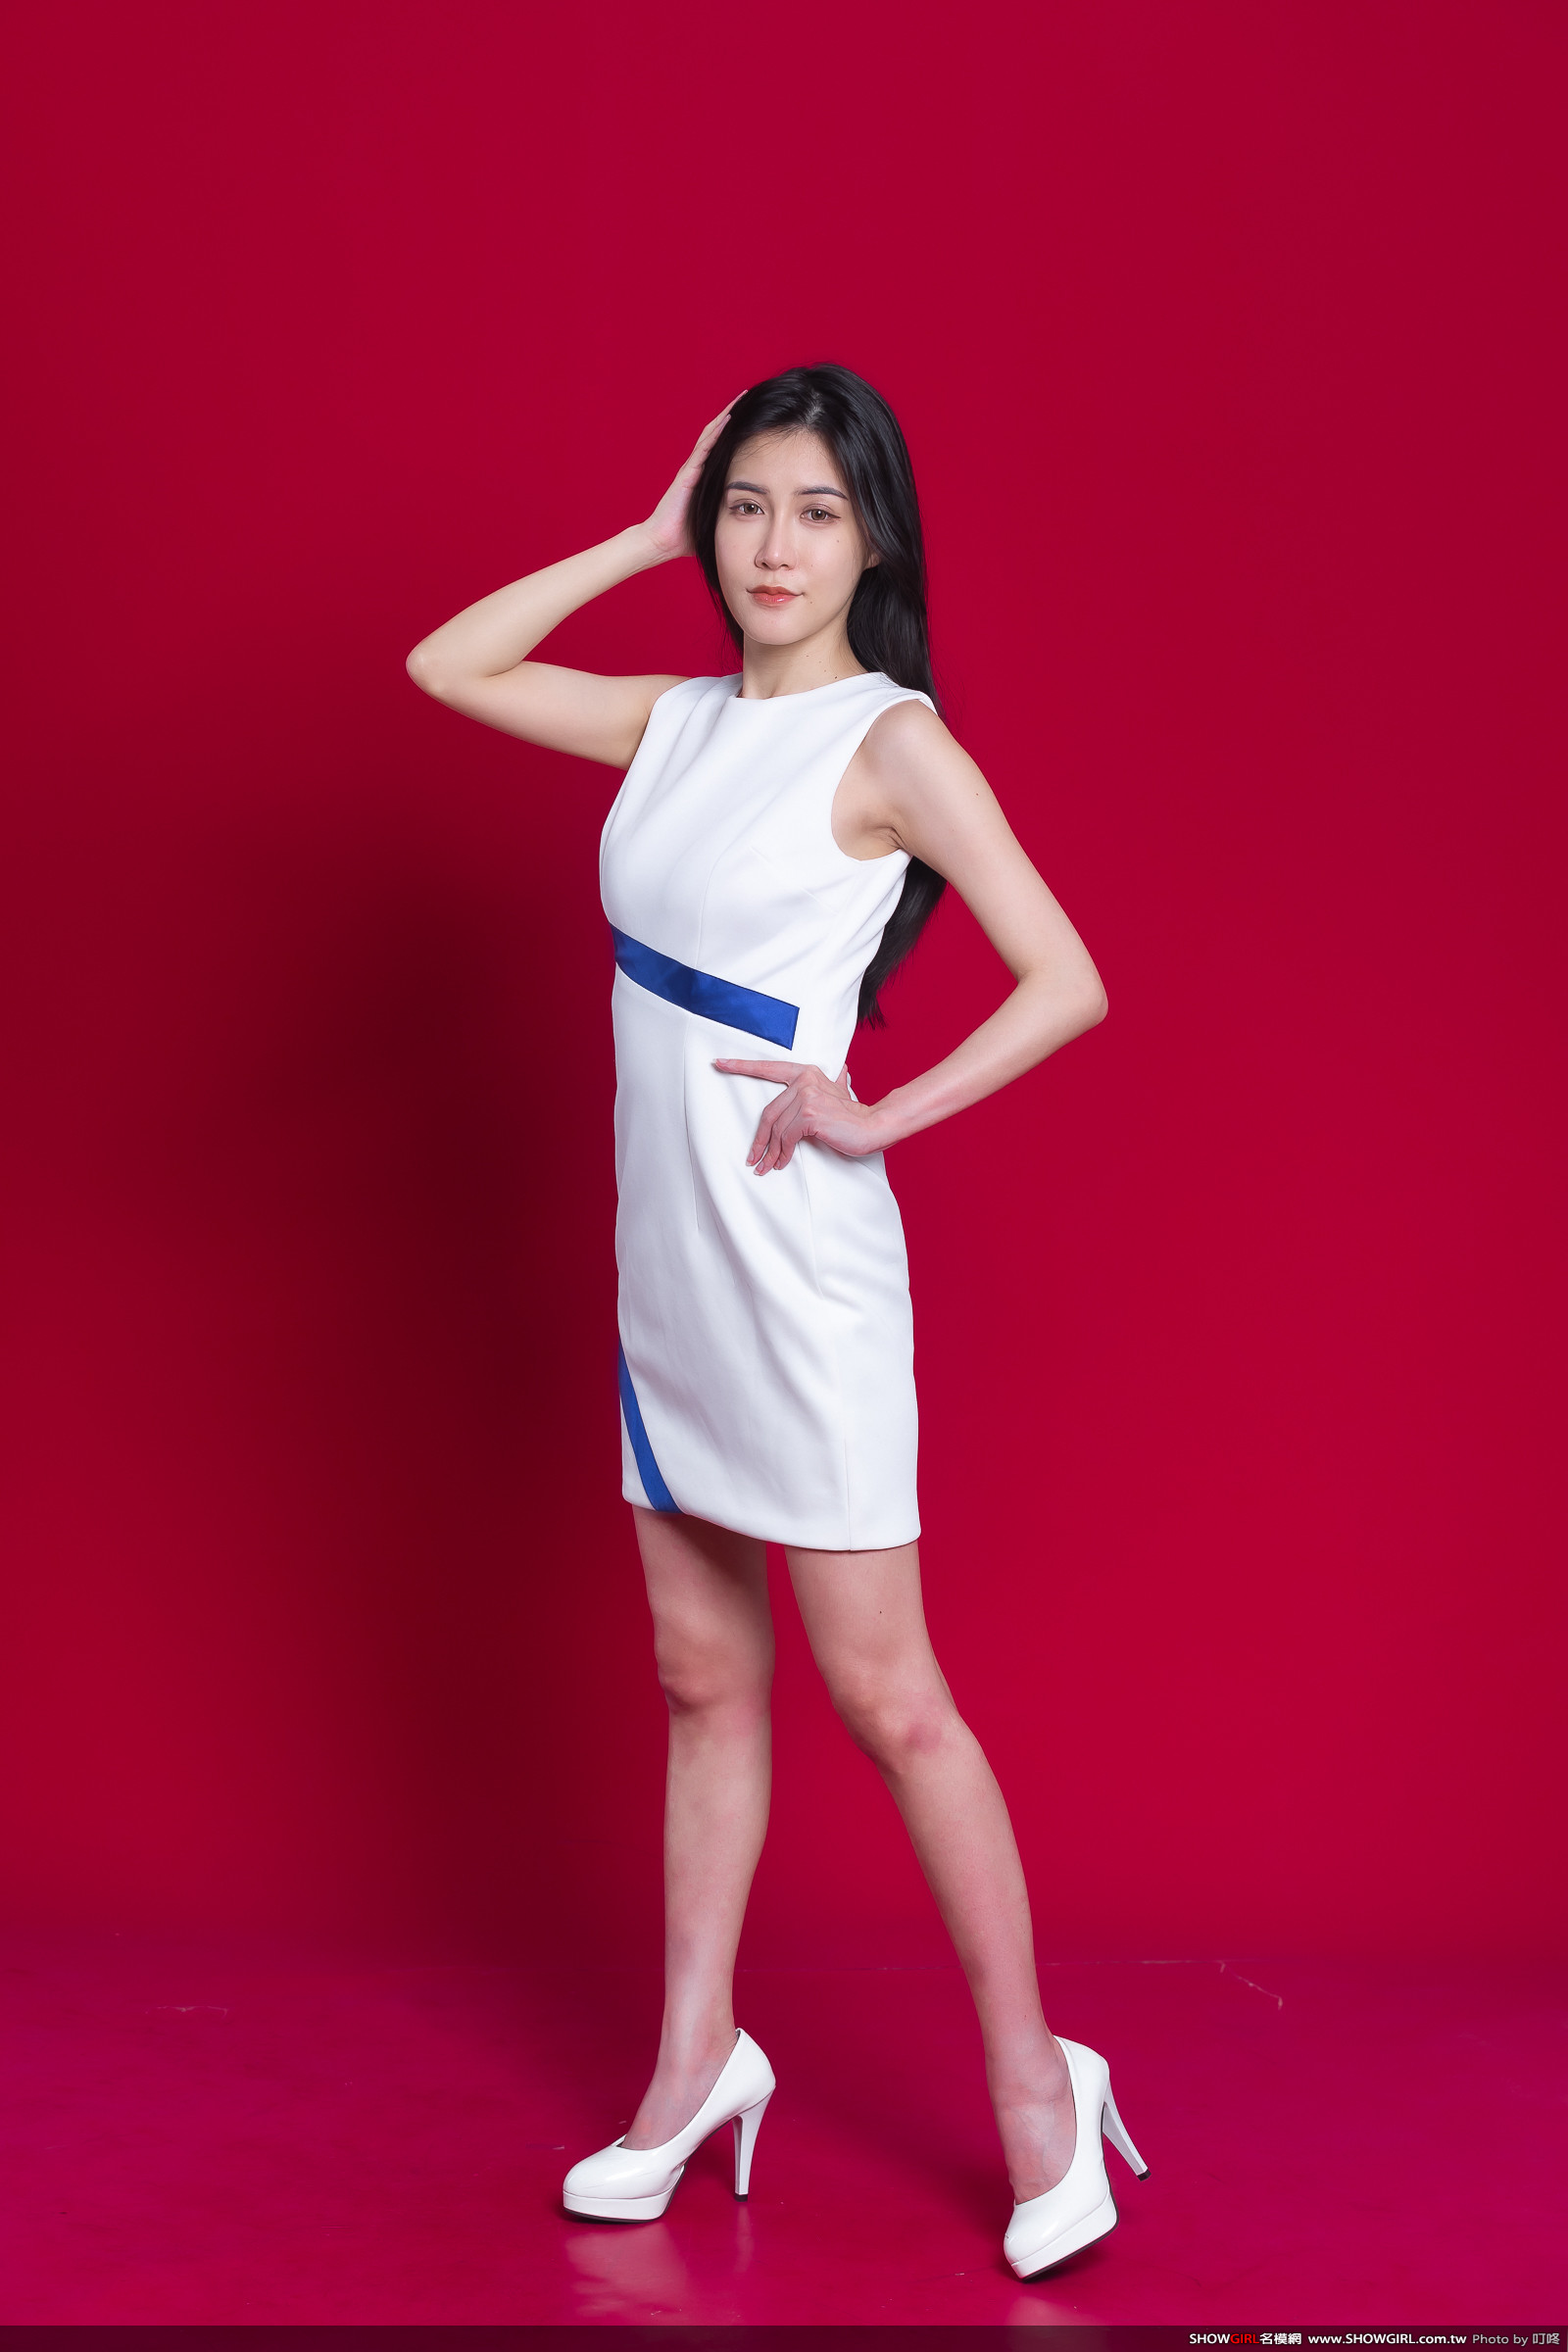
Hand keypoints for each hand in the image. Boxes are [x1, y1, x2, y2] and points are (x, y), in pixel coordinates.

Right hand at [639, 397, 744, 562]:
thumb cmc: (686, 535)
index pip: (722, 446)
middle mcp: (698, 468)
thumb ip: (728, 514)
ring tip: (741, 399)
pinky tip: (728, 420)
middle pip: (716, 434)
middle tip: (748, 396)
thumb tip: (752, 520)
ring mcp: (692, 469)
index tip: (752, 416)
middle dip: (732, 414)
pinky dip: (716, 434)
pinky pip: (704, 449)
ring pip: (711, 435)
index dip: (735, 430)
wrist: (663, 542)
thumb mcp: (714, 520)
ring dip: (726, 416)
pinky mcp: (688, 475)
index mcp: (704, 476)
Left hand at [714, 1059, 887, 1172]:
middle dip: (758, 1139)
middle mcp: (804, 1080)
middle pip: (768, 1113)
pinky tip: (781, 1164)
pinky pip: (787, 1138)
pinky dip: (782, 1154)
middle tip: (752, 1158)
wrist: (873, 1126)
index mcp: (806, 1072)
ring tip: (765, 1167)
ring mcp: (807, 1096)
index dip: (742, 1066)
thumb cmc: (854, 1114)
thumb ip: (836, 1081)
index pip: (768, 1068)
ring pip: (777, 1129)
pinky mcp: (810, 1116)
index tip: (720, 1063)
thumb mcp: (841, 1092)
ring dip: (770, 1153)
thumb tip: (842, 1070)